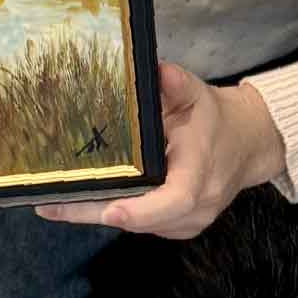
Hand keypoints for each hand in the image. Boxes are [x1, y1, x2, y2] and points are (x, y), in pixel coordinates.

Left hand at [35, 63, 285, 240]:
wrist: (247, 145)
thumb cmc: (215, 119)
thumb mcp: (198, 94)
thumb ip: (177, 83)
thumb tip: (156, 70)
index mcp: (201, 173)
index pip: (175, 200)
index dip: (141, 210)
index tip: (110, 210)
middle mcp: (197, 206)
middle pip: (142, 219)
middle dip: (94, 214)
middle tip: (50, 206)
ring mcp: (188, 222)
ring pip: (137, 225)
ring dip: (98, 214)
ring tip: (54, 204)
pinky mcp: (178, 227)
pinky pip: (142, 224)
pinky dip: (114, 212)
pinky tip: (83, 202)